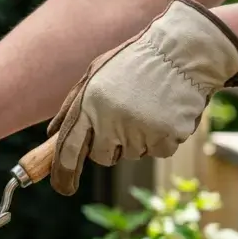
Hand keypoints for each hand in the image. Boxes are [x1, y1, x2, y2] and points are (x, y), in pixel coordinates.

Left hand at [46, 0, 237, 195]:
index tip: (64, 188)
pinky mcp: (166, 137)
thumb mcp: (95, 73)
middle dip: (109, 145)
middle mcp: (111, 121)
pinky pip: (158, 150)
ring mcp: (140, 130)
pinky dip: (162, 136)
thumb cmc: (135, 61)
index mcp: (88, 104)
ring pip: (132, 154)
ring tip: (148, 105)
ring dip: (138, 138)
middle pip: (102, 157)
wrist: (184, 50)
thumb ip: (72, 105)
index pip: (68, 151)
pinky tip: (166, 110)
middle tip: (124, 117)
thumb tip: (52, 135)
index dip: (63, 174)